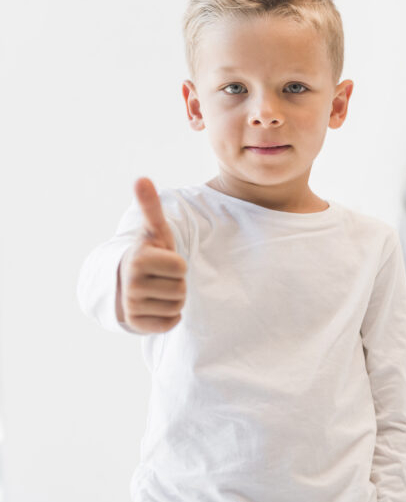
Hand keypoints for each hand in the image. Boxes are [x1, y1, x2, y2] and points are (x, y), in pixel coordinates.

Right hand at [117, 178, 187, 332]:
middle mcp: (131, 284)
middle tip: (162, 277)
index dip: (178, 263)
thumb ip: (151, 206)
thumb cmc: (151, 253)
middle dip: (177, 282)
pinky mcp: (137, 324)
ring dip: (174, 299)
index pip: (180, 267)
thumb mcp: (154, 230)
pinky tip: (158, 305)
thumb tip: (142, 178)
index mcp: (138, 260)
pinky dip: (170, 316)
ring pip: (177, 306)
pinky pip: (171, 323)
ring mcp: (132, 306)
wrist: (129, 281)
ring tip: (159, 289)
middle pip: (181, 289)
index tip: (163, 260)